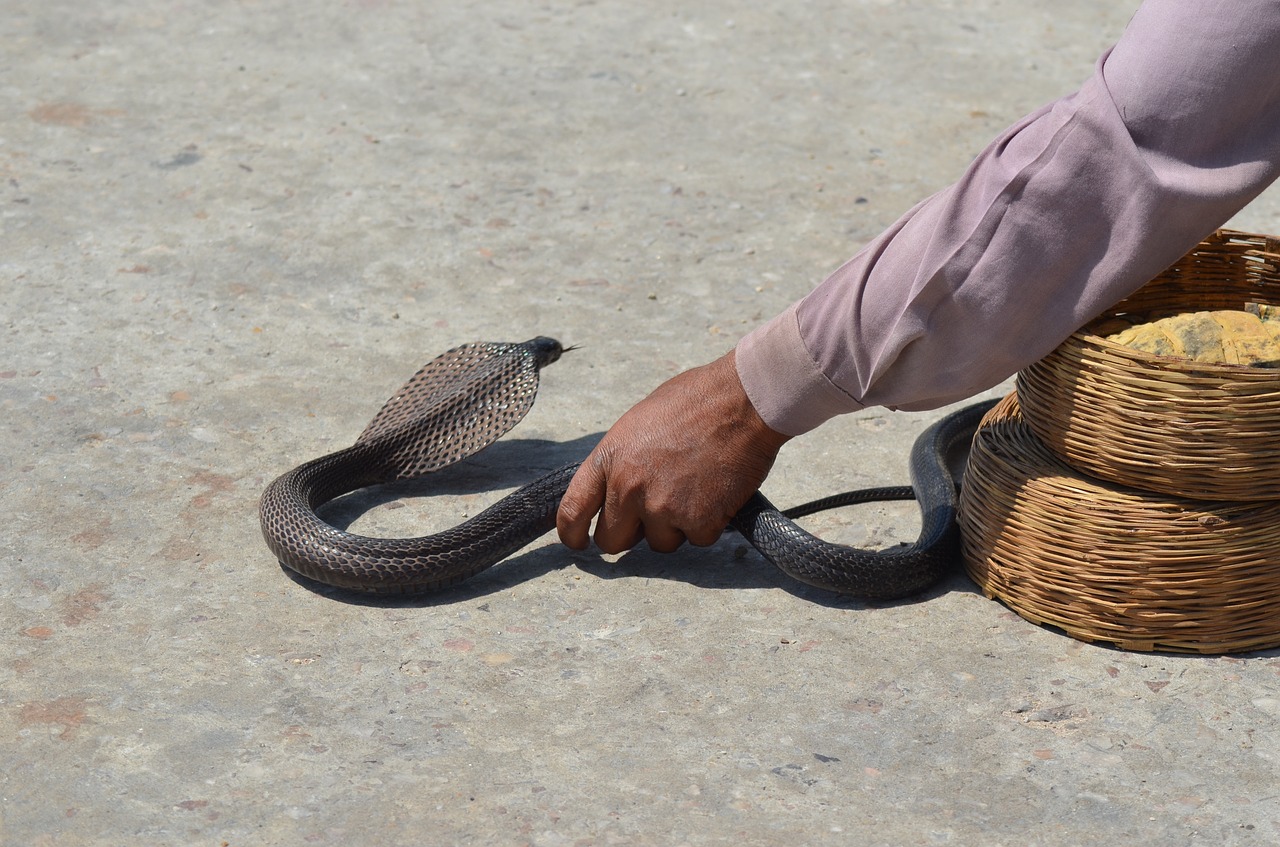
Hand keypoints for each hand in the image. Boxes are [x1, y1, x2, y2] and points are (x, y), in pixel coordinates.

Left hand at [556, 350, 790, 553]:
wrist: (743, 400)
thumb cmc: (696, 400)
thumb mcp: (639, 423)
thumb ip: (622, 460)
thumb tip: (618, 487)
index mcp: (609, 458)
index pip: (571, 511)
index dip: (571, 534)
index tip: (579, 541)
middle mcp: (629, 488)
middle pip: (612, 541)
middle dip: (630, 534)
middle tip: (651, 516)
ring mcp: (662, 508)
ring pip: (660, 543)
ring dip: (675, 526)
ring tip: (695, 490)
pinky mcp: (698, 522)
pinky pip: (698, 539)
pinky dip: (710, 523)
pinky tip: (718, 492)